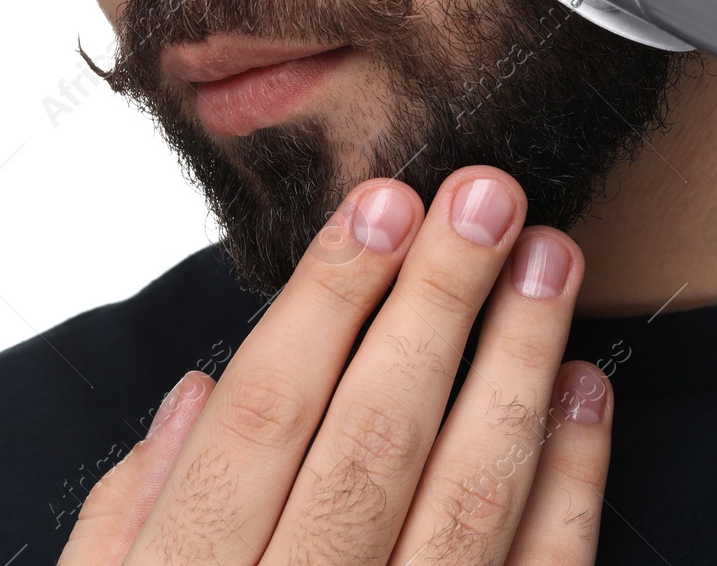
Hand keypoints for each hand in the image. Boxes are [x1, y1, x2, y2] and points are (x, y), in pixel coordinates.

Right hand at [59, 166, 612, 563]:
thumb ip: (129, 520)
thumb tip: (203, 390)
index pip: (261, 423)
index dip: (325, 304)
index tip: (378, 204)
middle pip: (375, 441)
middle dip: (436, 305)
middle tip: (487, 195)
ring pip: (468, 502)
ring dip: (517, 370)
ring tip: (552, 261)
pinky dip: (572, 489)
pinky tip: (588, 396)